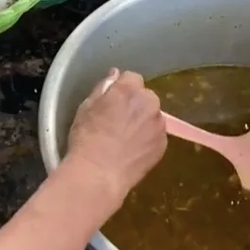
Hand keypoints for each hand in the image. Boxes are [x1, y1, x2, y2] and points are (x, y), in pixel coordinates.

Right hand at [67, 68, 166, 205]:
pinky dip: (147, 140)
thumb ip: (103, 87)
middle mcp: (149, 103)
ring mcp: (159, 125)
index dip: (122, 90)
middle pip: (146, 97)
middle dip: (135, 105)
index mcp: (129, 90)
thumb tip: (115, 75)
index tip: (113, 103)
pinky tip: (132, 151)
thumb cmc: (86, 139)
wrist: (98, 174)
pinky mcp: (163, 144)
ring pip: (152, 117)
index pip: (132, 78)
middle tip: (118, 123)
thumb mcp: (86, 107)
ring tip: (125, 140)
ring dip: (143, 123)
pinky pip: (156, 136)